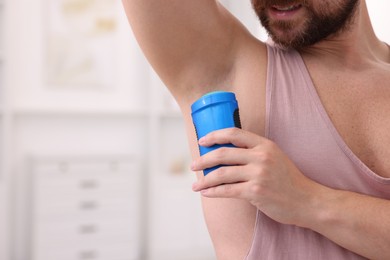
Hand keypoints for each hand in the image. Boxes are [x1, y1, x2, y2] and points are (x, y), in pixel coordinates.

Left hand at [191, 128, 321, 226]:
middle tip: (193, 166)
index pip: (234, 133)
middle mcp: (261, 157)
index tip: (202, 140)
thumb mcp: (275, 157)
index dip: (215, 135)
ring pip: (222, 173)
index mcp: (264, 145)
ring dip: (204, 179)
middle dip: (203, 159)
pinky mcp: (256, 192)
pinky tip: (206, 193)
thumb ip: (255, 153)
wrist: (307, 201)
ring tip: (196, 184)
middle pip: (223, 153)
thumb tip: (226, 155)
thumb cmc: (288, 180)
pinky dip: (213, 191)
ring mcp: (258, 174)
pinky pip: (227, 190)